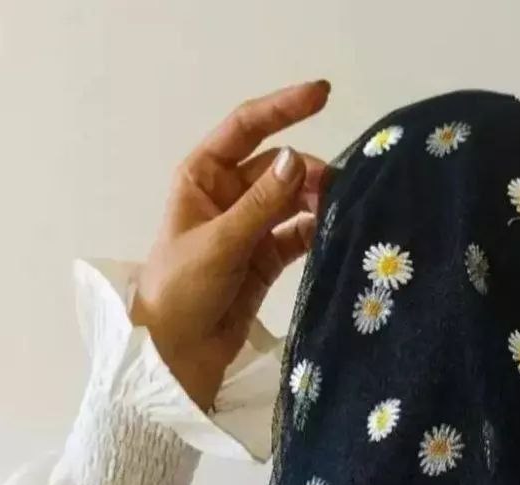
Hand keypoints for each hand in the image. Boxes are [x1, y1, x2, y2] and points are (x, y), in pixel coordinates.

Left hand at [131, 81, 330, 411]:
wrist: (176, 355)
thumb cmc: (180, 292)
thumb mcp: (220, 243)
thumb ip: (262, 204)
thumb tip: (298, 160)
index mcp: (202, 178)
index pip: (246, 129)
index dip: (284, 108)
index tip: (324, 94)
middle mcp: (227, 197)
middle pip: (277, 167)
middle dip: (308, 170)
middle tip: (341, 186)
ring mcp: (249, 229)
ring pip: (292, 200)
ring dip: (317, 200)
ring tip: (344, 209)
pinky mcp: (266, 261)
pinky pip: (298, 234)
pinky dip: (317, 231)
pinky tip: (337, 231)